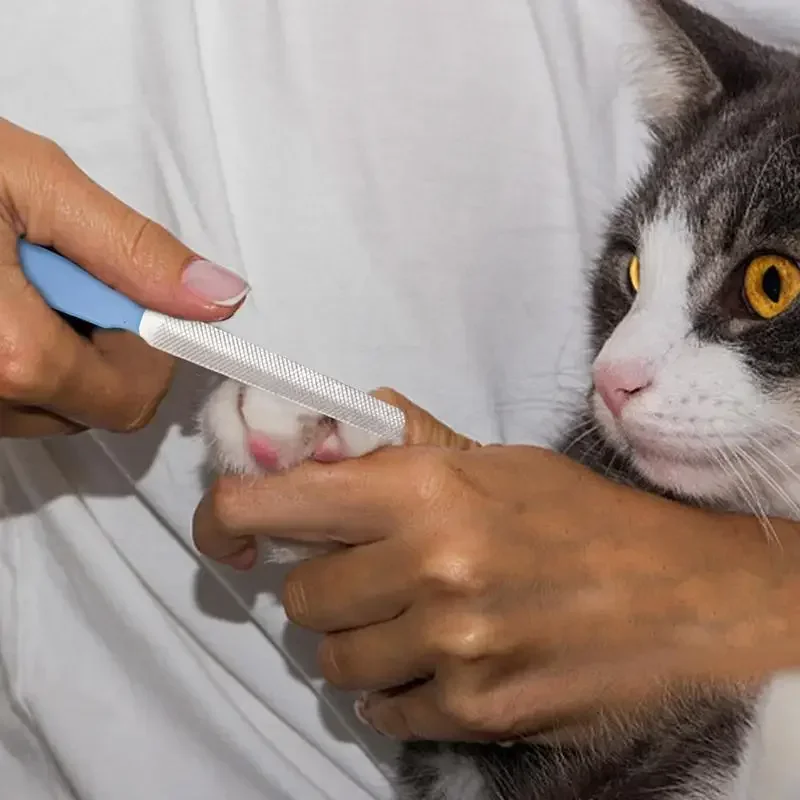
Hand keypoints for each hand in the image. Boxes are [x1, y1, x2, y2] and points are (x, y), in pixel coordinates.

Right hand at [0, 118, 248, 436]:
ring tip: (18, 276)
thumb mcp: (32, 183)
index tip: (135, 296)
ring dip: (62, 347)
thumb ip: (132, 251)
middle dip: (106, 345)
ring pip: (50, 405)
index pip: (130, 399)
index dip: (151, 350)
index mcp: (6, 357)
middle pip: (92, 406)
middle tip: (69, 272)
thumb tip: (218, 299)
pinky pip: (5, 397)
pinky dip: (21, 353)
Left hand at [193, 395, 799, 741]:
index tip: (229, 529)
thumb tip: (326, 435)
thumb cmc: (581, 516)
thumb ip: (402, 447)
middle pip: (300, 595)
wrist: (682, 596)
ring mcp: (453, 649)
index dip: (231, 514)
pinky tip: (437, 664)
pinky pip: (383, 712)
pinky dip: (395, 691)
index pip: (278, 501)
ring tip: (408, 621)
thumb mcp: (494, 459)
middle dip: (320, 584)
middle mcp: (430, 569)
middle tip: (364, 574)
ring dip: (356, 641)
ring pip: (333, 660)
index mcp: (426, 490)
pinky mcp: (478, 713)